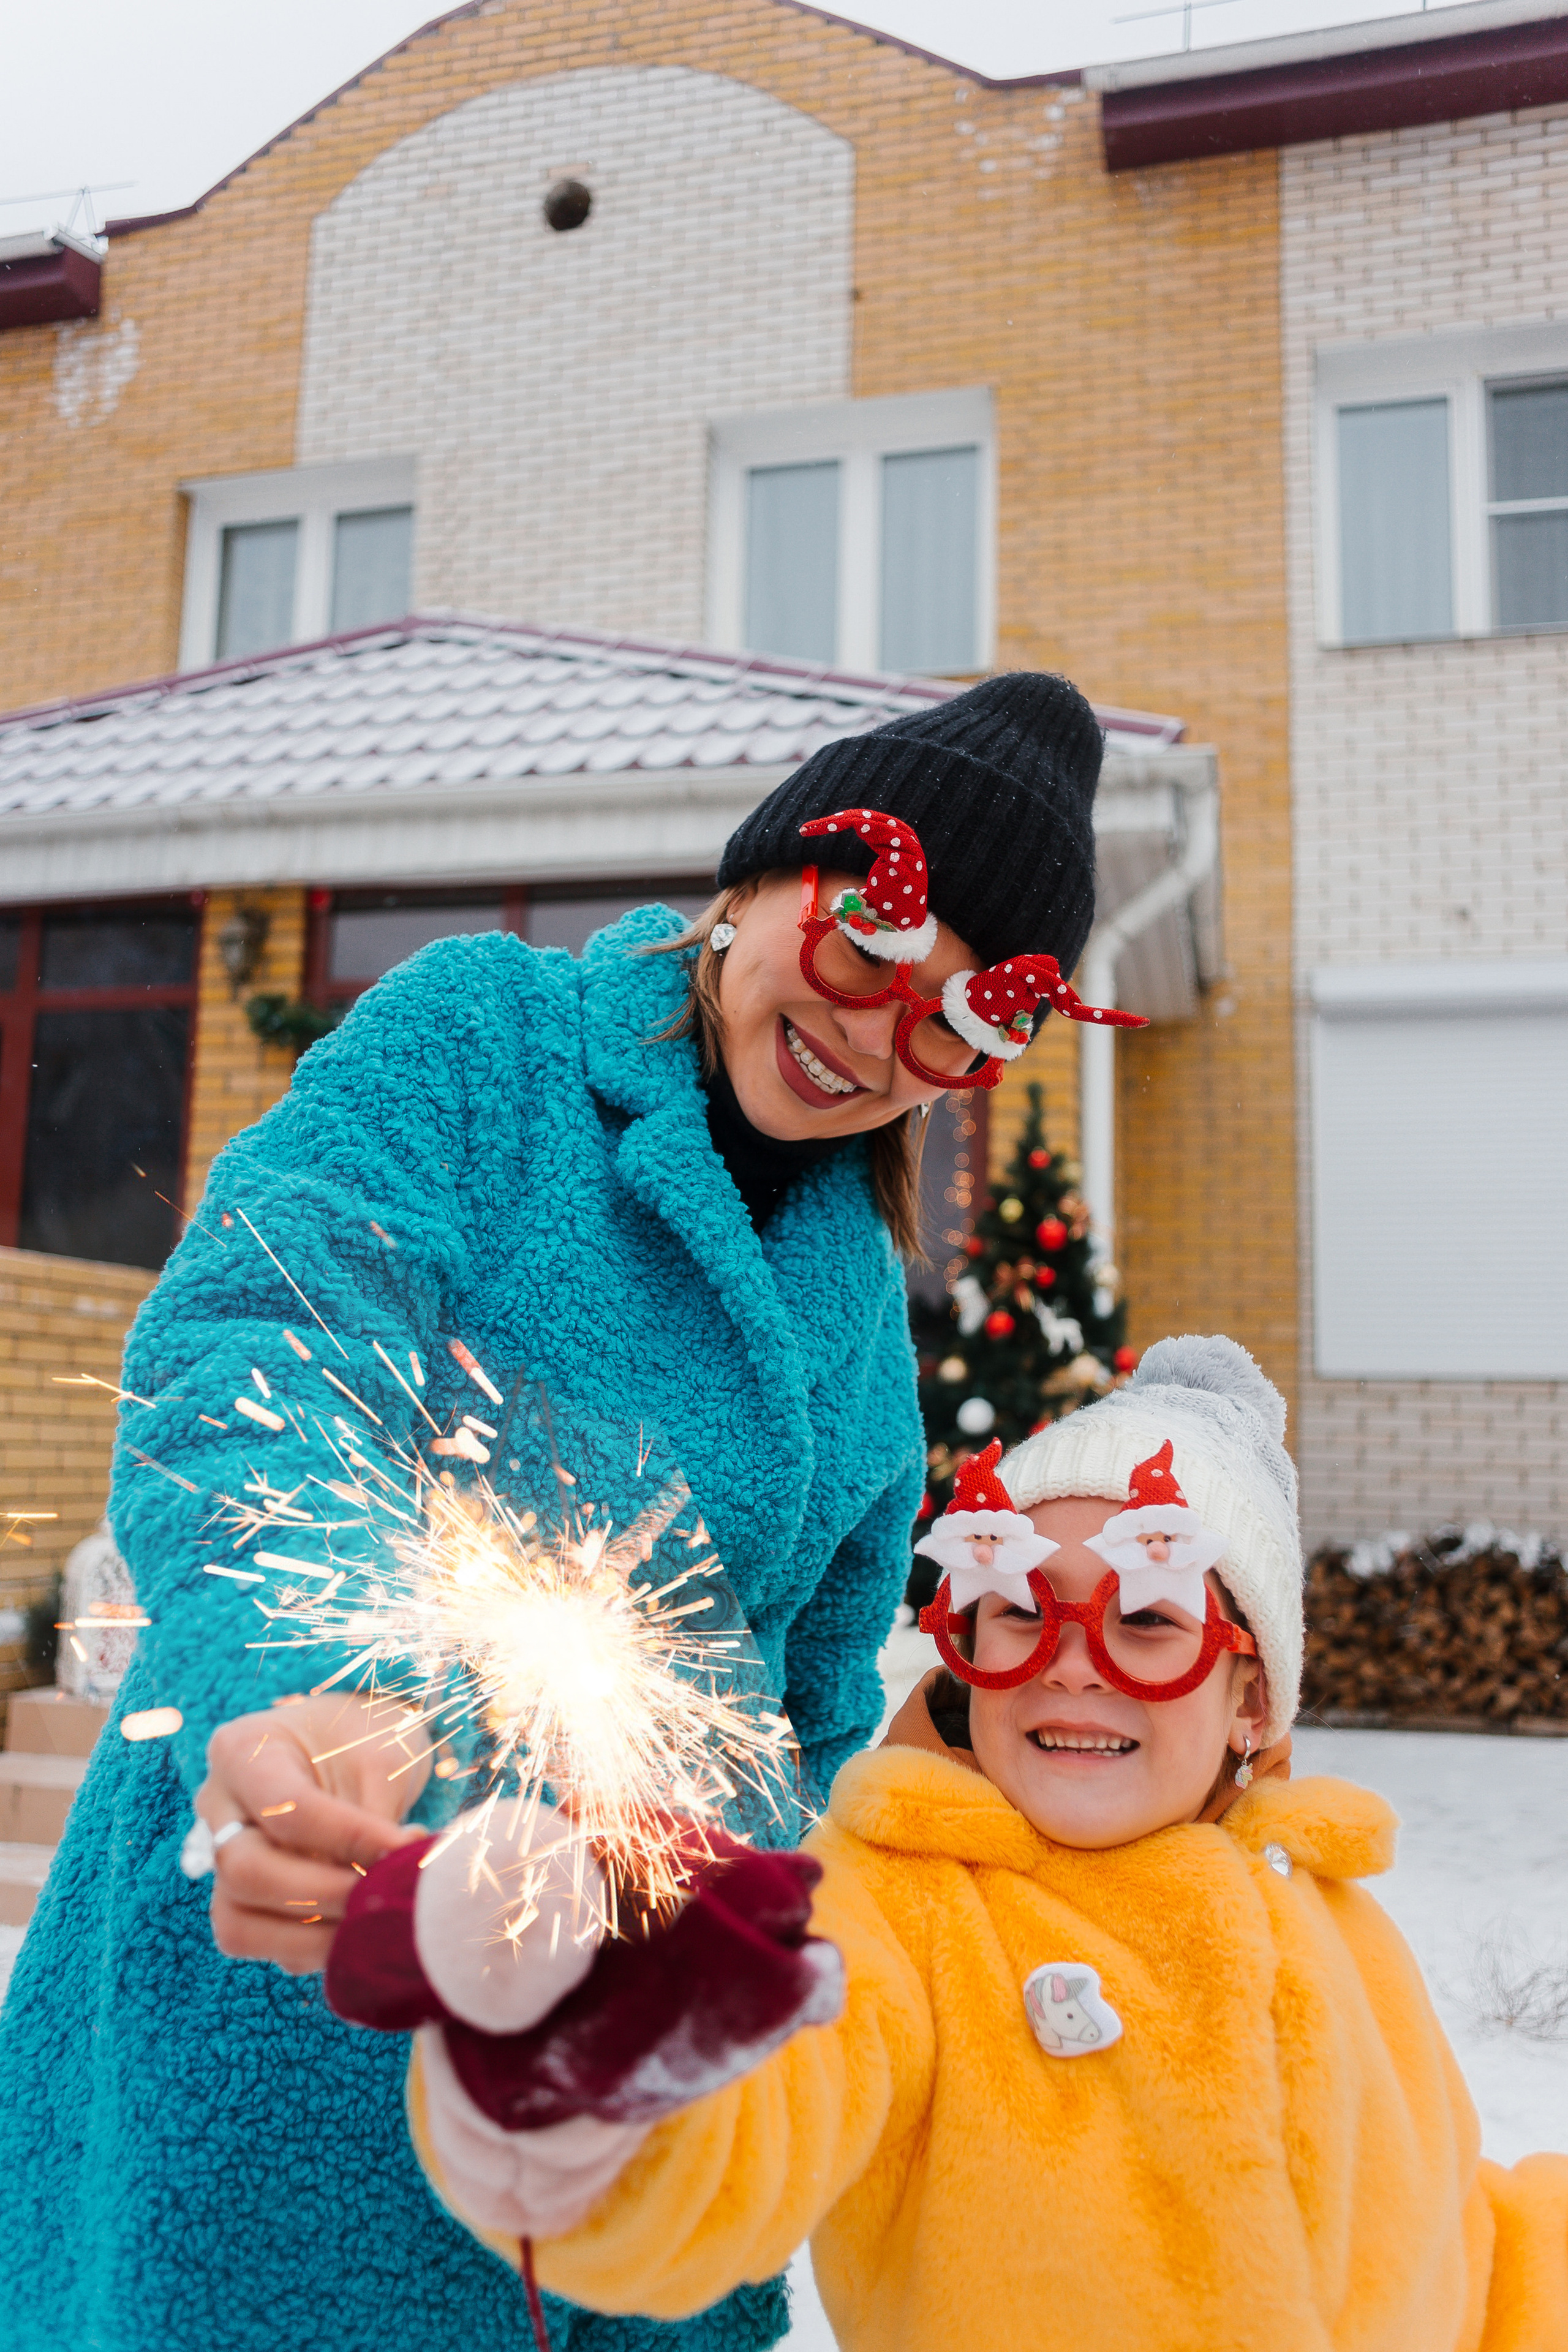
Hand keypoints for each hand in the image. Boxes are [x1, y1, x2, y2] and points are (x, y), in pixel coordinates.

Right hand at [196, 1692, 431, 1974]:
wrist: (351, 1744)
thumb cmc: (362, 1738)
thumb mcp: (377, 1758)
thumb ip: (374, 1821)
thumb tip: (391, 1888)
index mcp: (241, 1751)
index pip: (286, 1810)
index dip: (350, 1838)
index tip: (408, 1845)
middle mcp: (217, 1809)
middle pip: (244, 1872)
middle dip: (322, 1894)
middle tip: (385, 1891)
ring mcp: (222, 1861)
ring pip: (238, 1925)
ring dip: (314, 1936)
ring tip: (376, 1917)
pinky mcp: (244, 1903)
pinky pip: (266, 1945)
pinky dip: (317, 1947)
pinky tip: (364, 1926)